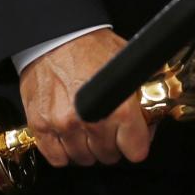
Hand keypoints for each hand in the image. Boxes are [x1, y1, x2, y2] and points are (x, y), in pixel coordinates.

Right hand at [19, 28, 153, 167]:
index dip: (137, 143)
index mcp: (117, 106)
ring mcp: (63, 126)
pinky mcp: (41, 126)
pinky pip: (56, 158)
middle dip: (112, 143)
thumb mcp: (126, 61)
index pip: (135, 150)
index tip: (134, 138)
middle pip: (109, 156)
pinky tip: (70, 133)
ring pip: (83, 159)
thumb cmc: (90, 45)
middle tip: (110, 127)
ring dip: (88, 148)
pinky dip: (64, 151)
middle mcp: (91, 120)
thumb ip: (142, 89)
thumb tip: (153, 112)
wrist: (56, 35)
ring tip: (88, 127)